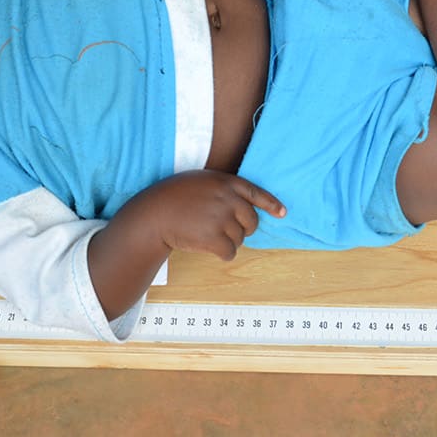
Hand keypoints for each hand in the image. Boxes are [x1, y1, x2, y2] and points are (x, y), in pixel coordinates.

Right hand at [128, 170, 284, 260]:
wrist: (154, 214)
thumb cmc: (173, 197)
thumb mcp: (201, 181)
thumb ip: (223, 190)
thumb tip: (243, 205)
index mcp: (226, 182)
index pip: (256, 193)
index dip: (271, 204)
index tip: (282, 213)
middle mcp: (228, 199)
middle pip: (252, 222)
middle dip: (242, 230)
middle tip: (223, 230)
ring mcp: (222, 218)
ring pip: (240, 239)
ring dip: (228, 242)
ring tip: (207, 235)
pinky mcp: (214, 238)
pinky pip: (230, 252)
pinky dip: (223, 254)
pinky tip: (209, 248)